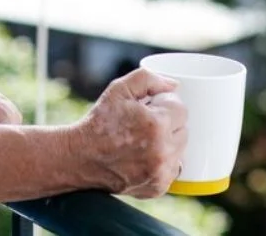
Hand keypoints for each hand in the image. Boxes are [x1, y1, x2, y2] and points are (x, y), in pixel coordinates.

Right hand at [70, 68, 187, 198]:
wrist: (82, 157)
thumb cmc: (100, 121)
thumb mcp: (119, 89)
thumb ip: (149, 78)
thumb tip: (174, 85)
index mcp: (157, 125)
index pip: (181, 109)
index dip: (163, 104)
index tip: (148, 107)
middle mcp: (163, 151)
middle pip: (184, 129)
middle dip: (167, 123)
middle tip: (143, 123)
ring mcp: (161, 172)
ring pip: (180, 149)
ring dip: (167, 142)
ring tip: (142, 140)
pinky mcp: (158, 187)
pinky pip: (173, 168)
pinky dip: (162, 161)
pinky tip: (142, 156)